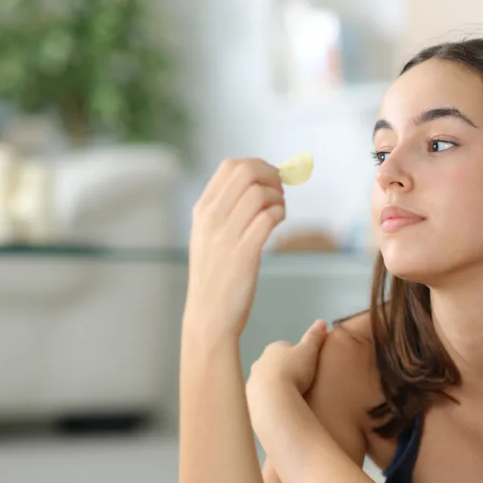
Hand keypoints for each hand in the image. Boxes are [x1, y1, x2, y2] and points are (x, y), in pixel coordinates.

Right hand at [183, 158, 285, 340]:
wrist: (209, 317)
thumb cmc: (215, 278)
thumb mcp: (209, 238)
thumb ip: (225, 211)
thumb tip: (257, 186)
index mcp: (202, 210)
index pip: (230, 166)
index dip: (258, 166)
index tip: (271, 180)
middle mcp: (211, 218)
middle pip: (246, 172)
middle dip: (271, 175)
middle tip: (280, 192)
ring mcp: (225, 235)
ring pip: (259, 192)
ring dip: (278, 198)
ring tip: (279, 212)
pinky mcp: (244, 253)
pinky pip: (268, 217)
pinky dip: (280, 214)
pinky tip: (279, 224)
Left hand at [247, 319, 328, 396]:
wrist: (272, 397)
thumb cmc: (292, 371)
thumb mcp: (308, 351)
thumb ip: (314, 337)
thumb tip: (321, 322)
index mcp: (274, 348)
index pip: (286, 347)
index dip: (297, 355)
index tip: (306, 364)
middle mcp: (260, 361)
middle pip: (275, 363)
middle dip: (285, 369)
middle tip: (300, 381)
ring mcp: (253, 379)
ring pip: (267, 379)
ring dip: (277, 384)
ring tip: (292, 395)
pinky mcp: (251, 396)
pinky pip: (263, 394)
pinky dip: (271, 397)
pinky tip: (281, 403)